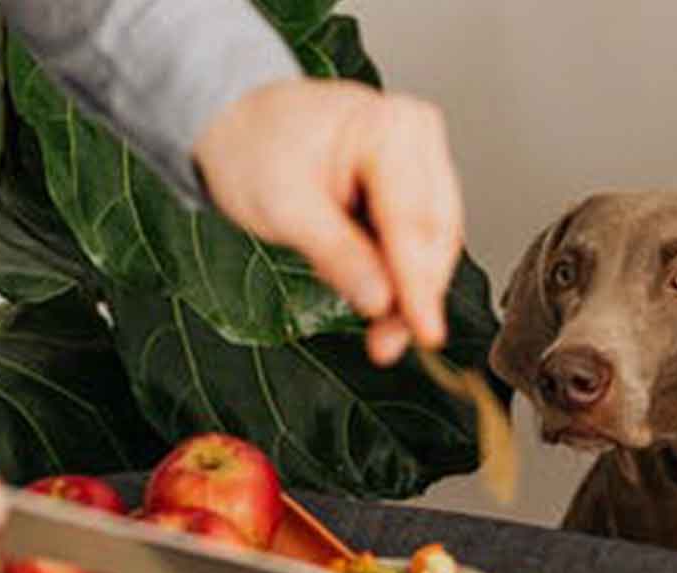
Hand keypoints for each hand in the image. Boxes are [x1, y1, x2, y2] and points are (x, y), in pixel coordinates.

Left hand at [194, 79, 463, 366]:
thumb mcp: (284, 206)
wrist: (241, 126)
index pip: (414, 222)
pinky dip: (406, 277)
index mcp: (388, 128)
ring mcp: (421, 159)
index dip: (419, 286)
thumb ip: (337, 254)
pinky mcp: (416, 185)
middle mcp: (415, 137)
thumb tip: (380, 299)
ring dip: (413, 292)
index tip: (423, 331)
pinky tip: (384, 299)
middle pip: (435, 235)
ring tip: (382, 330)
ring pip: (436, 243)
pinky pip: (424, 240)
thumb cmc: (254, 147)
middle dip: (416, 295)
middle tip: (388, 341)